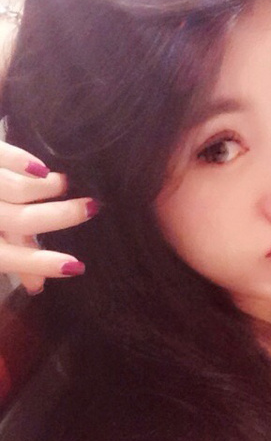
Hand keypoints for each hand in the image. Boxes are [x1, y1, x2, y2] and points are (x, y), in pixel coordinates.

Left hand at [0, 141, 98, 293]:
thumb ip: (6, 256)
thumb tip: (38, 286)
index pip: (8, 257)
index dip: (40, 264)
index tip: (77, 267)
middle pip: (22, 220)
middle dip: (62, 216)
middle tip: (92, 208)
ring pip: (16, 188)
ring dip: (46, 187)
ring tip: (64, 183)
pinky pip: (1, 154)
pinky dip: (22, 161)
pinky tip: (39, 167)